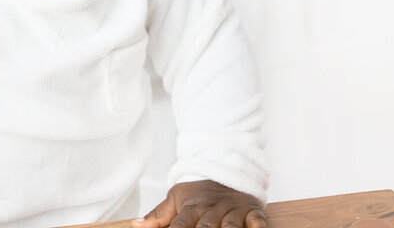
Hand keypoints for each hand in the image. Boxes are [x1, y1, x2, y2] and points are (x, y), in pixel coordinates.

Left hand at [133, 180, 266, 227]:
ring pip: (231, 227)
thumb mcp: (176, 198)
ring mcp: (233, 211)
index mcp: (191, 209)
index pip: (179, 226)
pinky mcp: (252, 211)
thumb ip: (157, 215)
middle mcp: (212, 211)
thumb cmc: (198, 192)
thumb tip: (135, 225)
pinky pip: (257, 221)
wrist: (227, 170)